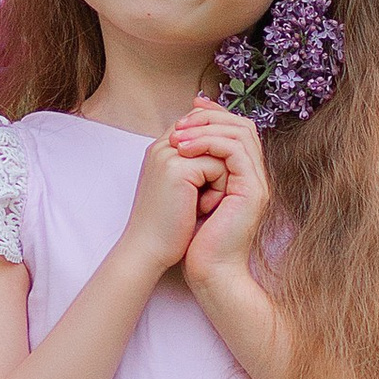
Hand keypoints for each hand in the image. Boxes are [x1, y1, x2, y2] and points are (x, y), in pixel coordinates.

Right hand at [119, 120, 225, 279]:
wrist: (149, 251)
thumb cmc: (168, 226)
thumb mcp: (186, 189)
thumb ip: (199, 165)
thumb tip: (229, 153)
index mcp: (162, 149)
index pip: (201, 127)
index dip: (219, 148)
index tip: (224, 176)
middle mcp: (162, 146)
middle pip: (214, 135)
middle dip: (223, 164)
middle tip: (216, 195)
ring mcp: (168, 154)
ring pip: (220, 152)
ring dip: (222, 179)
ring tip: (206, 204)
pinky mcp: (177, 168)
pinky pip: (218, 167)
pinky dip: (218, 190)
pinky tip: (203, 209)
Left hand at [170, 98, 271, 293]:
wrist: (208, 270)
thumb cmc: (194, 238)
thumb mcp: (190, 192)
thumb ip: (194, 166)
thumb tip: (181, 137)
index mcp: (242, 176)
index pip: (237, 131)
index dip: (216, 114)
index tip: (190, 107)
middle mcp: (254, 176)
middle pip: (243, 126)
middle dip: (210, 116)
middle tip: (181, 121)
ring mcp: (257, 183)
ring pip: (241, 133)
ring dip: (207, 128)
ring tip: (178, 137)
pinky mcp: (253, 192)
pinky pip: (236, 151)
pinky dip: (209, 144)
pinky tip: (186, 150)